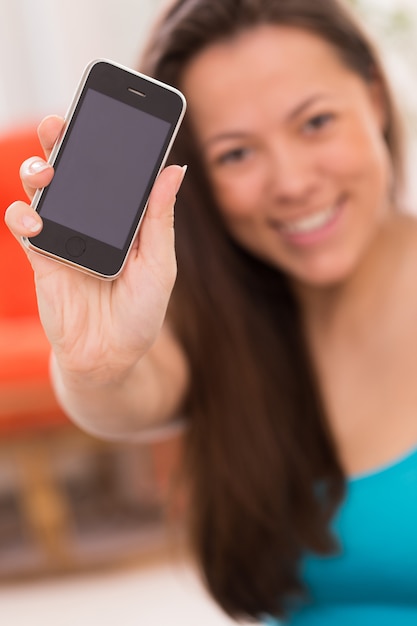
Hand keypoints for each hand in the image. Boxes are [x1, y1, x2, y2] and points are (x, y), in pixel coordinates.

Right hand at [5, 115, 185, 384]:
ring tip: (46, 172)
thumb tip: (174, 169)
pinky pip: (24, 226)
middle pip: (72, 170)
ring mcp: (65, 235)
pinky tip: (37, 220)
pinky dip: (24, 217)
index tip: (109, 109)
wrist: (111, 357)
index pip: (114, 170)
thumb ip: (159, 220)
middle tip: (59, 124)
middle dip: (61, 141)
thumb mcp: (159, 266)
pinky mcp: (42, 257)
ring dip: (37, 172)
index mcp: (124, 218)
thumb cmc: (141, 313)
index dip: (108, 139)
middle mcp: (93, 220)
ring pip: (43, 190)